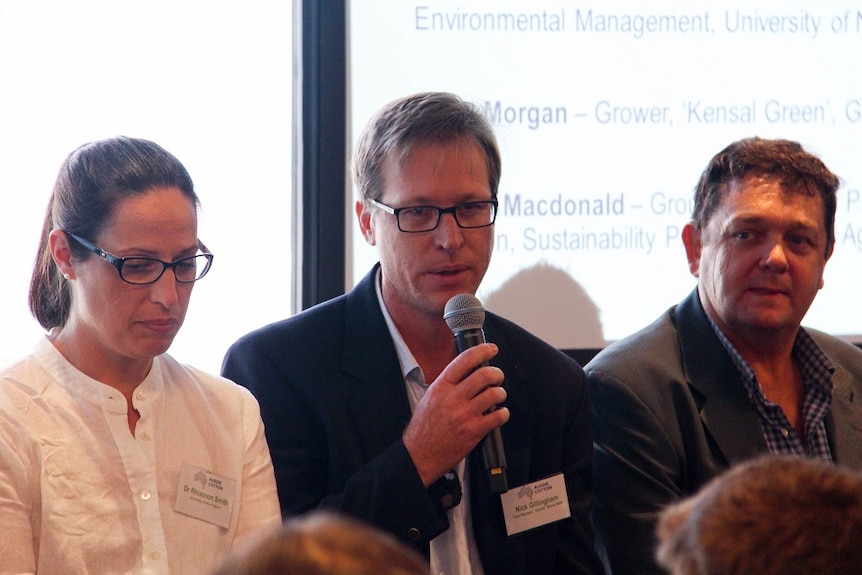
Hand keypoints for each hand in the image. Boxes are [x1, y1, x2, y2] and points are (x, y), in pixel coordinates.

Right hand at [403, 342, 508, 486]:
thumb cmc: (423, 428)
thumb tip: (466, 372)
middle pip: (484, 375)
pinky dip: (503, 413)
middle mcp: (453, 398)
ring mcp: (464, 415)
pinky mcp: (474, 431)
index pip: (464, 360)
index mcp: (441, 387)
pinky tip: (499, 413)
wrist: (419, 454)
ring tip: (498, 396)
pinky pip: (498, 416)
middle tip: (498, 376)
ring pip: (494, 394)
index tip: (491, 349)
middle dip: (497, 373)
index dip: (481, 351)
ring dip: (500, 393)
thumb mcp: (429, 398)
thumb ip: (447, 385)